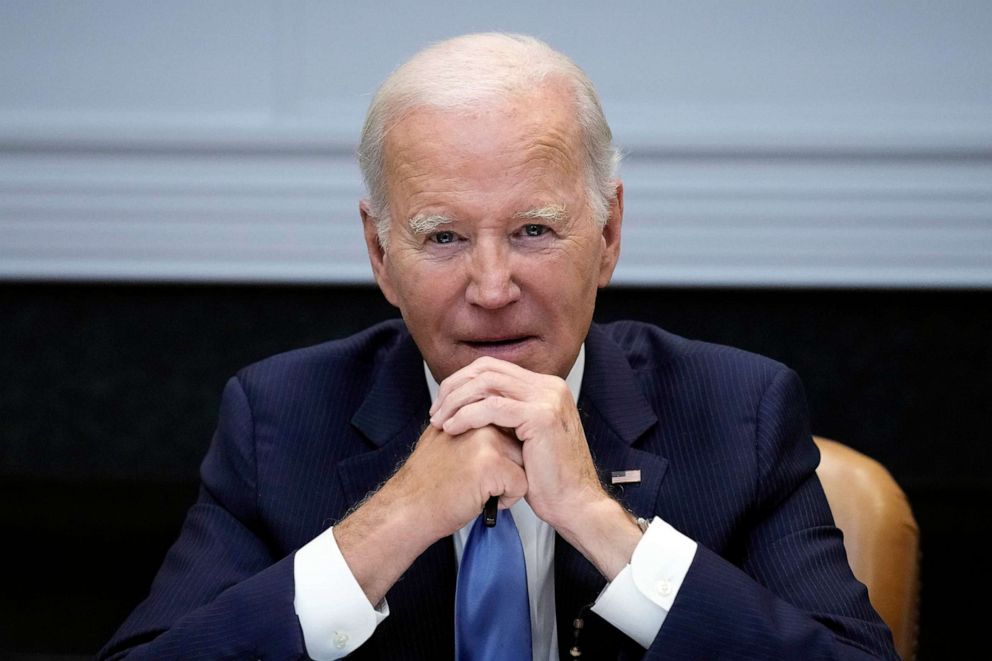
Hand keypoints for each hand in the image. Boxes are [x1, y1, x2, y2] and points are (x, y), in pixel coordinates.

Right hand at [389, 423, 527, 538]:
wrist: (408, 508)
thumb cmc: (425, 482)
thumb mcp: (444, 441)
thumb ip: (467, 428)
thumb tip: (493, 427)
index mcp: (468, 414)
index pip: (509, 429)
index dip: (501, 456)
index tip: (481, 470)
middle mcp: (479, 423)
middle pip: (520, 446)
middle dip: (507, 468)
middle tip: (477, 481)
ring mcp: (486, 442)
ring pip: (524, 464)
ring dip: (508, 483)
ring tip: (478, 489)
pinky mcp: (492, 464)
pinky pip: (522, 484)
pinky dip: (507, 500)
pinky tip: (481, 500)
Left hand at [429, 356, 596, 528]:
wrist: (575, 504)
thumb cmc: (549, 479)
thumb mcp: (524, 437)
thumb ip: (505, 416)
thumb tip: (470, 404)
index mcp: (546, 387)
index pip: (494, 367)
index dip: (462, 381)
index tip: (443, 403)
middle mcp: (549, 386)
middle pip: (487, 369)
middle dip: (454, 387)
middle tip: (436, 411)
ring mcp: (548, 398)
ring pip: (486, 383)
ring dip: (456, 401)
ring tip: (440, 421)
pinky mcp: (541, 416)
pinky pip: (492, 407)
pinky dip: (467, 415)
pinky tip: (453, 429)